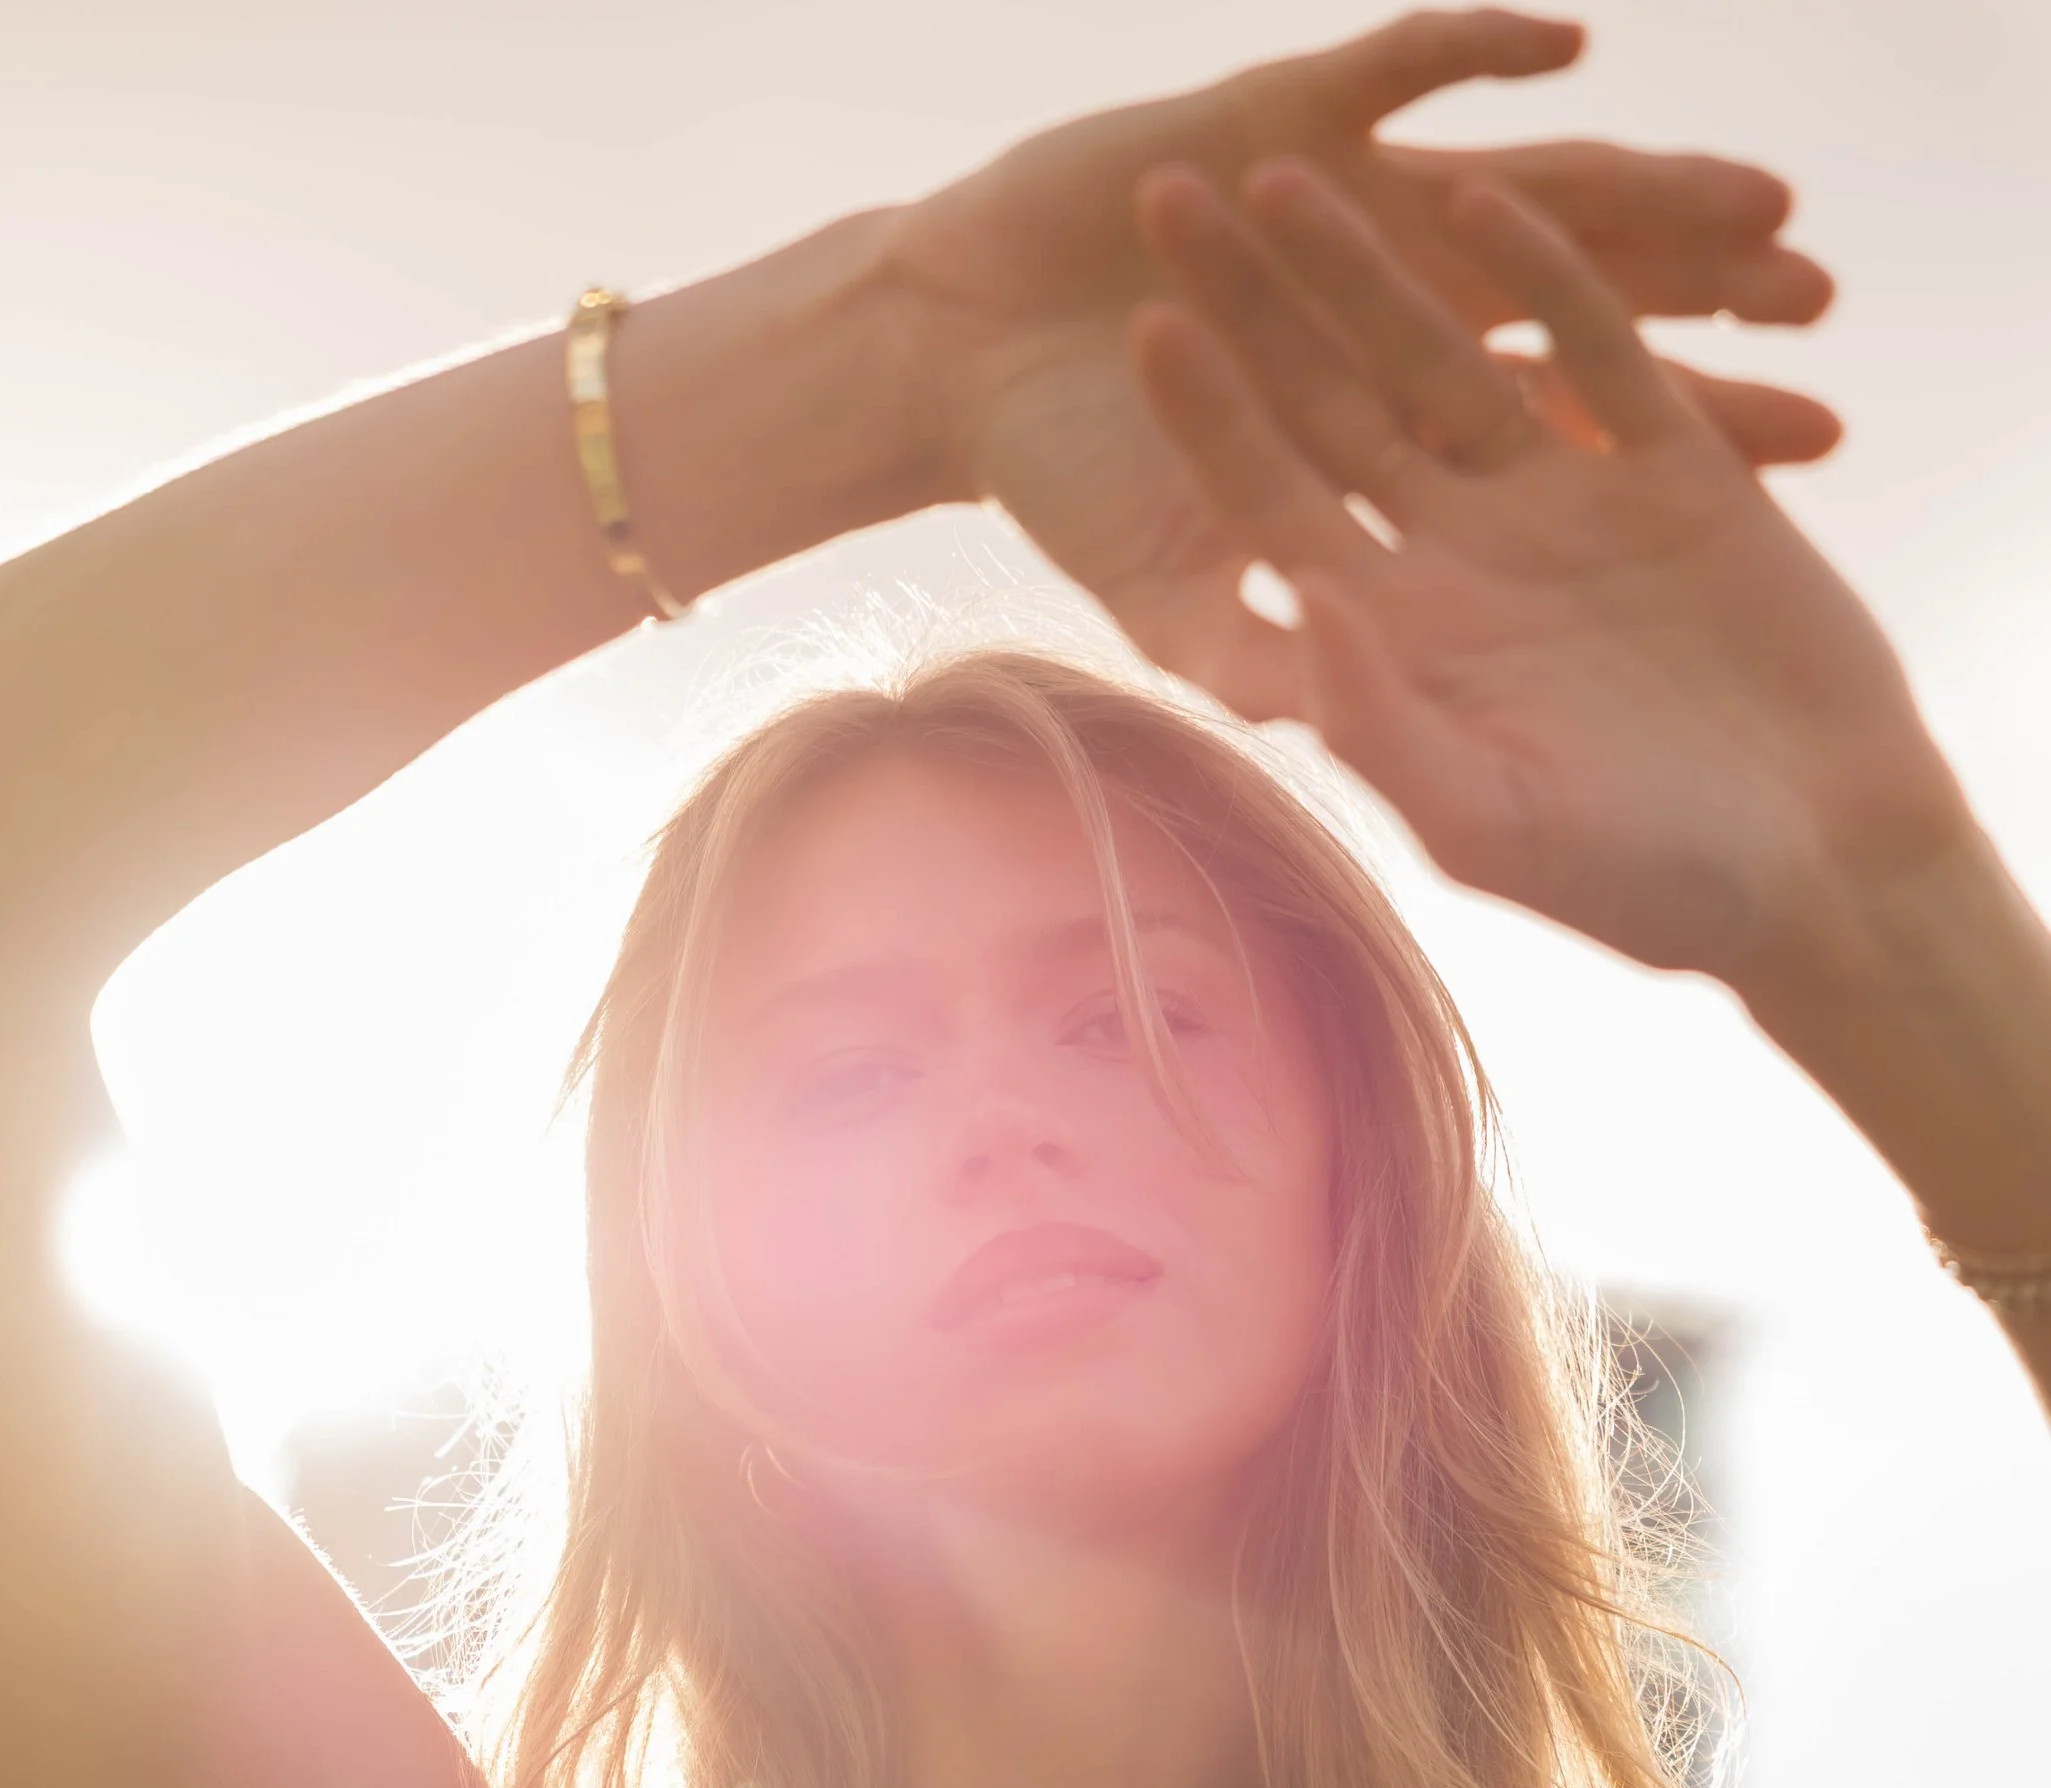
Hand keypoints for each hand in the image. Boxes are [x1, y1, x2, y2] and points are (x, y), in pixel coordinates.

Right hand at [892, 9, 1838, 659]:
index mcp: (1395, 435)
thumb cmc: (1058, 491)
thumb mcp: (1174, 612)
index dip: (1675, 441)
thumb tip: (1371, 742)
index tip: (1795, 462)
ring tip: (1750, 181)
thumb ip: (1281, 673)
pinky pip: (1402, 82)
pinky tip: (1571, 50)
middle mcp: (1400, 320)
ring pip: (1526, 197)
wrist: (945, 357)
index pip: (1565, 435)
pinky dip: (1475, 61)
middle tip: (1818, 298)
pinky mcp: (1286, 125)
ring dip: (1638, 189)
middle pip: (1584, 306)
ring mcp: (1350, 220)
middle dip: (1700, 304)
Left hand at [1121, 161, 1963, 984]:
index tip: (1142, 325)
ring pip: (1447, 354)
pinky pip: (1598, 347)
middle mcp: (1462, 555)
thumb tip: (1293, 593)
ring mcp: (1563, 502)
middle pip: (1333, 404)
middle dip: (1257, 303)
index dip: (1211, 414)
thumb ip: (1380, 717)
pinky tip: (1483, 196)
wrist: (1816, 871)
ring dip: (1374, 265)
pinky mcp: (1674, 466)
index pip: (1275, 502)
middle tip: (1173, 194)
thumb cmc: (1640, 886)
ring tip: (1295, 166)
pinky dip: (1547, 274)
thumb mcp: (1486, 822)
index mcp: (1396, 638)